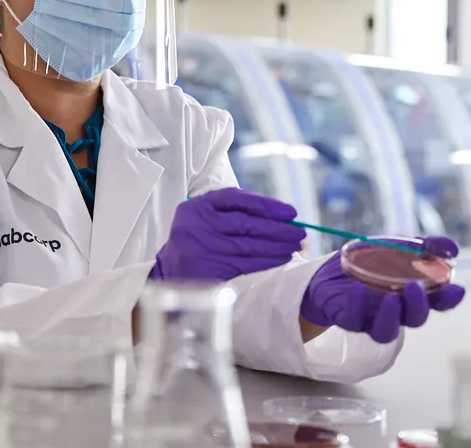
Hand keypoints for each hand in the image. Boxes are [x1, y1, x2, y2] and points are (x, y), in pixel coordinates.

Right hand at [150, 188, 303, 281]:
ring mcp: (202, 248)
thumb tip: (279, 214)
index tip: (290, 211)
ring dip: (278, 246)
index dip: (266, 204)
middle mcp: (197, 225)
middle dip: (278, 228)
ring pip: (249, 246)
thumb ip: (233, 211)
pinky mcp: (210, 269)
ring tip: (296, 245)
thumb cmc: (198, 240)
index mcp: (198, 206)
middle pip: (246, 224)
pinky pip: (246, 264)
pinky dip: (267, 260)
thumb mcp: (205, 217)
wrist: (169, 271)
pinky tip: (282, 257)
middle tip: (300, 231)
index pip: (236, 199)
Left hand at [299, 236, 465, 343]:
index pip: (437, 302)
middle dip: (418, 306)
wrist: (327, 271)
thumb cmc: (367, 260)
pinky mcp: (347, 318)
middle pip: (414, 319)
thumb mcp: (397, 245)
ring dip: (391, 316)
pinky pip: (353, 320)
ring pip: (386, 331)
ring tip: (391, 298)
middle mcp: (395, 310)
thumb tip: (452, 248)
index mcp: (411, 294)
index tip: (456, 289)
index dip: (448, 299)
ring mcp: (370, 318)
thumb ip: (426, 245)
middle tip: (414, 287)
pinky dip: (357, 305)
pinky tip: (358, 288)